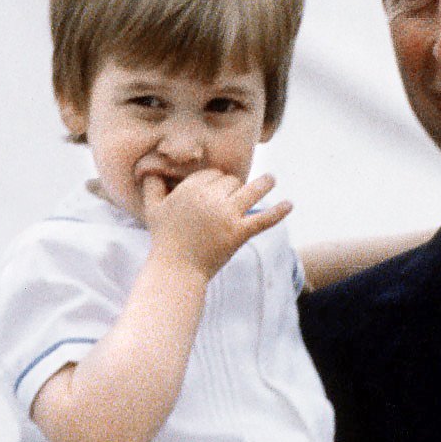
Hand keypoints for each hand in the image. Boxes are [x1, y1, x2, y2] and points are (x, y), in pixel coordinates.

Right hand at [140, 170, 288, 278]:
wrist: (176, 270)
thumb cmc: (164, 239)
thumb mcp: (152, 210)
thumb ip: (152, 187)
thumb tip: (150, 171)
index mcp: (190, 188)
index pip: (214, 174)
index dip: (217, 182)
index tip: (217, 192)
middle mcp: (209, 198)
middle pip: (232, 182)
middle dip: (234, 188)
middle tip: (235, 197)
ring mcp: (226, 215)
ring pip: (252, 190)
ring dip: (265, 183)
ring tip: (271, 180)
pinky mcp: (239, 233)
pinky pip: (264, 219)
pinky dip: (279, 212)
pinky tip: (290, 204)